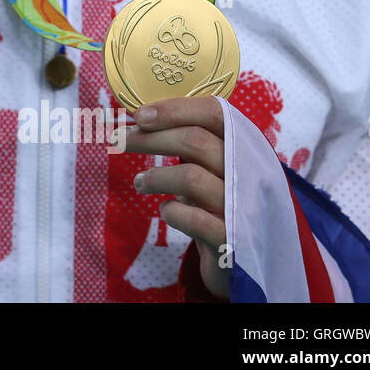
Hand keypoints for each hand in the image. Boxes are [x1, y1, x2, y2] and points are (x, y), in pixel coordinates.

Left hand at [124, 97, 228, 298]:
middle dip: (150, 139)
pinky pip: (194, 219)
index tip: (139, 115)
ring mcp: (243, 208)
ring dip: (155, 177)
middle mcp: (250, 173)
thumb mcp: (212, 168)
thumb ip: (191, 143)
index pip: (215, 113)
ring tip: (140, 183)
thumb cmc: (219, 202)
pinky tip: (167, 210)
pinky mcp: (231, 240)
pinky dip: (172, 212)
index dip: (175, 109)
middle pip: (196, 141)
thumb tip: (141, 118)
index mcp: (246, 148)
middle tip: (119, 141)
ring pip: (191, 177)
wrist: (247, 261)